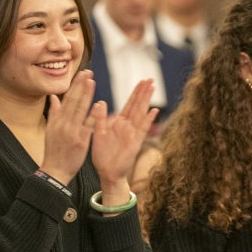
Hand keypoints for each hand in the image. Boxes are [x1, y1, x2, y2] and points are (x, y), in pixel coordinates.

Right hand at [39, 70, 95, 185]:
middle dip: (81, 86)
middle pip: (73, 101)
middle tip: (88, 72)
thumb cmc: (54, 151)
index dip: (75, 86)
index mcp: (57, 120)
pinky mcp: (81, 141)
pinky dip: (93, 115)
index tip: (81, 74)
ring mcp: (72, 132)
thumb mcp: (50, 130)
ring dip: (86, 95)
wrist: (54, 171)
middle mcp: (64, 124)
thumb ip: (54, 113)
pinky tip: (99, 104)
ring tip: (92, 82)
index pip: (67, 99)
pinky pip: (88, 126)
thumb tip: (53, 97)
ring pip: (80, 110)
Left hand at [91, 80, 158, 203]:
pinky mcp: (135, 143)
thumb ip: (99, 119)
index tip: (141, 81)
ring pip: (140, 114)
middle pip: (137, 106)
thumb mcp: (98, 134)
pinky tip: (154, 111)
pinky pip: (142, 129)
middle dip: (143, 92)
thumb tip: (100, 102)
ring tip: (153, 88)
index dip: (135, 93)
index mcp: (118, 123)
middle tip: (151, 78)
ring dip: (146, 101)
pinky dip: (148, 120)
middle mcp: (127, 127)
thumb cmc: (102, 156)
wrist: (107, 173)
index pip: (129, 104)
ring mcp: (132, 134)